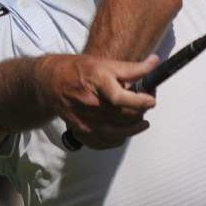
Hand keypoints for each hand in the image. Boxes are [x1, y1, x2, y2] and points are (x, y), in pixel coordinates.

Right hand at [37, 54, 157, 148]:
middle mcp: (89, 103)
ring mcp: (84, 120)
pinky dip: (117, 140)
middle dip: (140, 113)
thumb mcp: (105, 63)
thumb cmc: (79, 70)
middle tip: (147, 106)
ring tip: (142, 122)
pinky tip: (124, 133)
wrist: (50, 82)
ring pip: (116, 133)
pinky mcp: (80, 131)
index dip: (140, 101)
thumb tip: (155, 63)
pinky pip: (103, 142)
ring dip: (133, 129)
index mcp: (97, 82)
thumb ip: (131, 68)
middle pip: (122, 116)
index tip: (151, 100)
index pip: (120, 98)